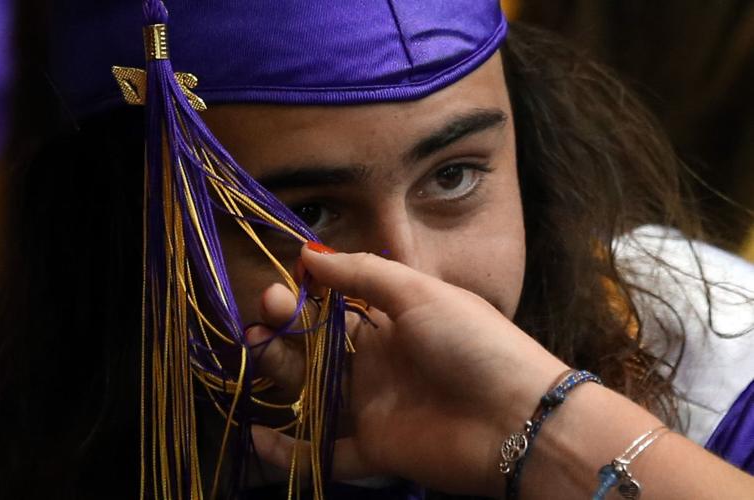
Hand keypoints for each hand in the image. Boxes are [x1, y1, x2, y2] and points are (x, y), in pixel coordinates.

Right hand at [248, 244, 568, 495]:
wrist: (517, 418)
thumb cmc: (472, 343)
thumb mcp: (418, 293)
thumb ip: (362, 274)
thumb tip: (308, 252)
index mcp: (391, 323)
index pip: (335, 307)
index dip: (305, 297)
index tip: (280, 283)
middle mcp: (378, 363)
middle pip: (316, 347)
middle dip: (284, 329)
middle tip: (260, 313)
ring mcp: (374, 407)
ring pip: (311, 393)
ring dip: (276, 373)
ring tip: (251, 348)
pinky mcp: (375, 450)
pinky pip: (324, 453)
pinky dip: (288, 452)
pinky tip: (255, 434)